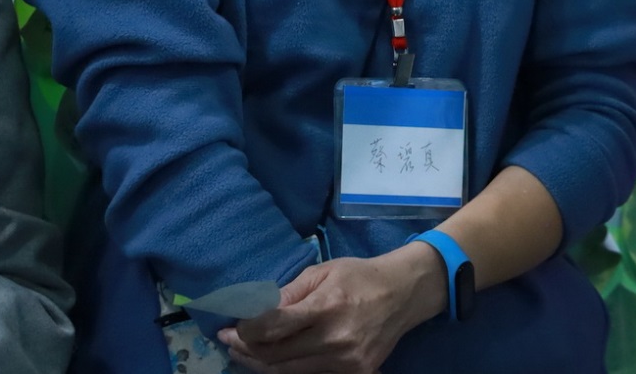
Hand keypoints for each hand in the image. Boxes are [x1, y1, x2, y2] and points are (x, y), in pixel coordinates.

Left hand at [219, 245, 446, 373]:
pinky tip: (274, 360)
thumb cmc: (361, 275)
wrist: (406, 292)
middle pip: (274, 356)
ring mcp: (346, 360)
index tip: (231, 326)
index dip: (245, 330)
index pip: (272, 327)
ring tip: (244, 353)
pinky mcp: (356, 372)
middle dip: (245, 350)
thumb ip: (289, 292)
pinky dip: (288, 368)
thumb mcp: (324, 271)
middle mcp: (335, 337)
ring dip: (260, 364)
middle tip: (229, 342)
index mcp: (326, 306)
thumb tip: (253, 310)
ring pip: (288, 372)